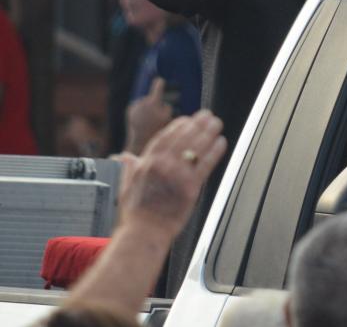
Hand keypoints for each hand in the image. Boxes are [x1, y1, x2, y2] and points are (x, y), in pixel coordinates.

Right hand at [117, 110, 226, 240]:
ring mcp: (177, 176)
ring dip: (208, 133)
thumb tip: (124, 156)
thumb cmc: (136, 213)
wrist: (144, 232)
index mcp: (146, 163)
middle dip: (197, 125)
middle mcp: (161, 166)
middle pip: (183, 139)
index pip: (164, 138)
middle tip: (208, 115)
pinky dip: (214, 152)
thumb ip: (129, 168)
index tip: (187, 119)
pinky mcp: (190, 187)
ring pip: (196, 148)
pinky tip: (221, 142)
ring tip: (216, 124)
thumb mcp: (126, 186)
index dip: (178, 126)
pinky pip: (205, 165)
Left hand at [124, 77, 173, 154]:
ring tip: (151, 118)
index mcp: (153, 101)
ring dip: (148, 106)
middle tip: (159, 112)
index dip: (160, 83)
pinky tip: (144, 119)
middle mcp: (142, 101)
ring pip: (145, 102)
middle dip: (156, 102)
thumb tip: (164, 101)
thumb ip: (167, 106)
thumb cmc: (157, 129)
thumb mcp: (168, 118)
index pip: (157, 86)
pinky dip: (141, 110)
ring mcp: (135, 106)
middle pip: (152, 97)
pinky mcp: (130, 110)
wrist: (140, 140)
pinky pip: (138, 107)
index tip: (161, 79)